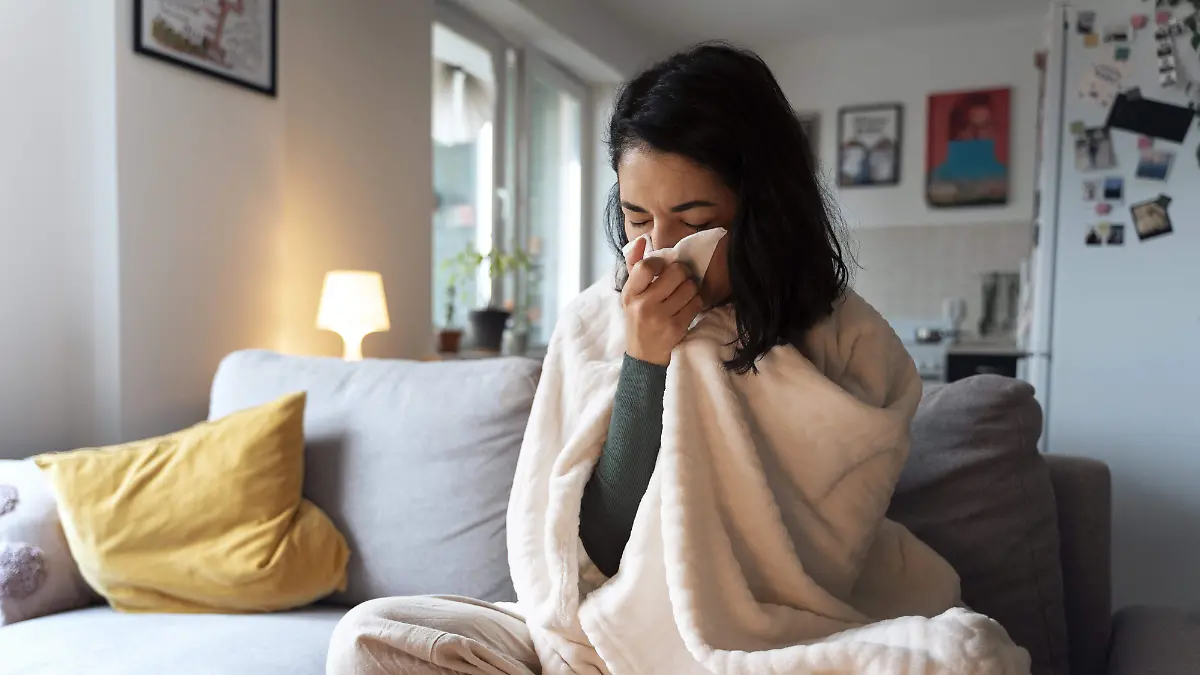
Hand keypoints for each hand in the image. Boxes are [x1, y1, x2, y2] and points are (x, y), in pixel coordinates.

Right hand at [622, 237, 703, 365]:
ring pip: (690, 287)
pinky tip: (688, 306)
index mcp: (630, 293)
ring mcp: (661, 317)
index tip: (664, 268)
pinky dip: (696, 302)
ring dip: (691, 288)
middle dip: (682, 273)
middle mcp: (643, 305)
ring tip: (684, 293)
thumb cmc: (638, 318)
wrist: (643, 355)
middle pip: (675, 273)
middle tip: (681, 278)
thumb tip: (642, 239)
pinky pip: (697, 303)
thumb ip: (634, 265)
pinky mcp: (676, 328)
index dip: (661, 262)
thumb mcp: (631, 294)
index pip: (646, 266)